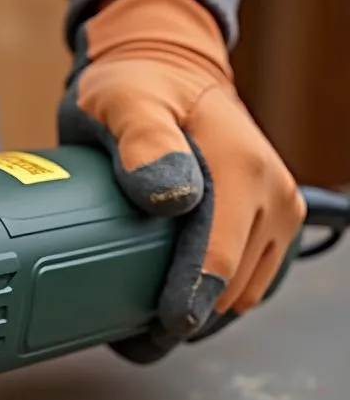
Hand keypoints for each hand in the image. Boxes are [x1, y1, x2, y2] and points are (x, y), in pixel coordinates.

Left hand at [58, 0, 304, 354]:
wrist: (163, 67)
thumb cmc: (138, 84)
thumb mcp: (125, 100)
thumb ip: (142, 139)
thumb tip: (171, 195)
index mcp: (242, 167)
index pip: (219, 257)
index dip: (186, 301)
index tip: (155, 329)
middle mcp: (272, 190)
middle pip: (233, 284)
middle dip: (187, 314)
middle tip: (134, 332)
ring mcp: (275, 206)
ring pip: (243, 289)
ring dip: (202, 310)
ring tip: (147, 321)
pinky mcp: (268, 217)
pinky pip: (247, 276)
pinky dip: (214, 294)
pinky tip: (175, 298)